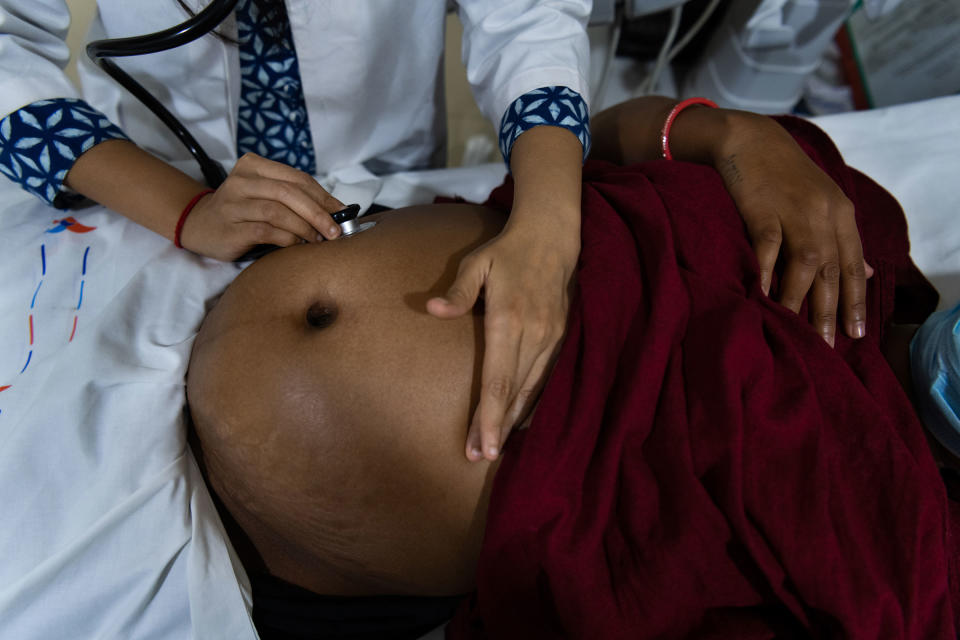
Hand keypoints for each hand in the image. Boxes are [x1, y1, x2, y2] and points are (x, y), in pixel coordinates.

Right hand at [180, 153, 344, 259]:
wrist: (199, 225)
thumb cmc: (241, 210)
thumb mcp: (263, 194)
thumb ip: (292, 197)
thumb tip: (336, 211)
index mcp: (254, 165)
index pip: (297, 178)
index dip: (323, 196)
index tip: (342, 213)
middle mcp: (241, 180)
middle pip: (289, 193)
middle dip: (318, 213)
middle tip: (335, 231)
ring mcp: (233, 203)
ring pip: (278, 211)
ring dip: (304, 227)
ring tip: (318, 239)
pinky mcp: (231, 227)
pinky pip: (266, 231)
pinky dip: (287, 238)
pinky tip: (297, 245)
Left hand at [427, 223, 576, 461]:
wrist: (553, 238)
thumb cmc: (507, 251)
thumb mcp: (477, 262)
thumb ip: (459, 290)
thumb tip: (433, 310)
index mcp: (510, 320)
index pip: (498, 380)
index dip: (489, 416)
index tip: (481, 446)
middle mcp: (534, 335)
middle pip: (514, 394)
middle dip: (496, 428)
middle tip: (479, 457)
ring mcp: (552, 339)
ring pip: (532, 391)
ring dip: (512, 420)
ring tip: (494, 447)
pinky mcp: (561, 338)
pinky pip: (546, 379)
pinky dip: (531, 403)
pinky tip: (517, 420)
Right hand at [714, 113, 872, 346]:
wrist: (749, 138)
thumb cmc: (783, 175)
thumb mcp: (823, 202)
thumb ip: (844, 238)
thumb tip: (869, 273)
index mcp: (841, 212)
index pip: (854, 264)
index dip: (856, 300)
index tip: (857, 333)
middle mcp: (823, 213)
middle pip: (833, 269)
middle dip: (831, 309)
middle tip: (828, 344)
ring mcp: (794, 210)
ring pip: (805, 263)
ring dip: (801, 299)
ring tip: (795, 329)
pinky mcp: (762, 208)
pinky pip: (768, 247)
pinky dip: (766, 273)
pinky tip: (763, 297)